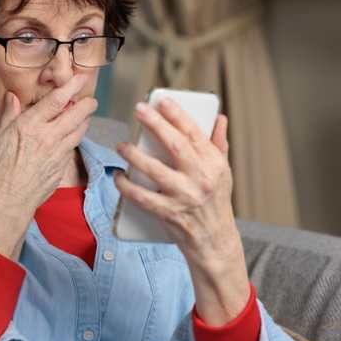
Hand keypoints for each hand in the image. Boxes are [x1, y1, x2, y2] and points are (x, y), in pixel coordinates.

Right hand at [0, 74, 97, 259]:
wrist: (6, 202)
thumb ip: (9, 116)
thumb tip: (12, 98)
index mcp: (30, 125)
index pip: (57, 100)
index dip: (71, 86)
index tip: (80, 78)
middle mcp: (49, 136)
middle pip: (76, 114)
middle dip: (86, 104)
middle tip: (90, 99)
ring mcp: (58, 153)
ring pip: (79, 131)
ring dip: (85, 121)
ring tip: (85, 116)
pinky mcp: (62, 168)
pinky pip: (72, 148)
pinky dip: (75, 139)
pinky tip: (72, 139)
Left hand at [113, 99, 248, 323]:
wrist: (214, 240)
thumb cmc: (215, 201)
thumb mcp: (222, 172)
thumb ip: (218, 144)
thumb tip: (218, 116)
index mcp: (214, 164)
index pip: (194, 133)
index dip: (177, 114)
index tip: (161, 100)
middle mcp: (201, 178)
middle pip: (175, 145)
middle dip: (155, 124)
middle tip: (138, 110)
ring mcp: (184, 196)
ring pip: (154, 170)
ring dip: (134, 155)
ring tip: (121, 145)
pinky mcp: (168, 213)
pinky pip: (141, 197)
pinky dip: (126, 186)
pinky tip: (118, 176)